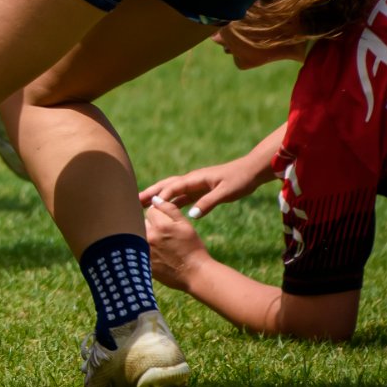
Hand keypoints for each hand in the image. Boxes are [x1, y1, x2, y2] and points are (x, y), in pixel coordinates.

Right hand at [139, 155, 271, 217]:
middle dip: (151, 193)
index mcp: (195, 178)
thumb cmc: (240, 180)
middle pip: (166, 186)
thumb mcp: (226, 192)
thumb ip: (208, 203)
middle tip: (134, 200)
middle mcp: (192, 180)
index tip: (150, 207)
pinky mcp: (201, 189)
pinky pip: (182, 196)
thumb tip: (191, 215)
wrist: (251, 171)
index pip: (173, 187)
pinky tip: (166, 209)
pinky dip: (171, 201)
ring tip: (142, 204)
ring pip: (171, 191)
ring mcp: (195, 184)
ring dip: (158, 197)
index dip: (161, 196)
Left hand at [144, 195, 208, 289]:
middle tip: (164, 235)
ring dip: (145, 236)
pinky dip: (142, 248)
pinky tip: (157, 254)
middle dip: (151, 225)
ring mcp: (144, 250)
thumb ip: (169, 209)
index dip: (159, 215)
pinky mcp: (142, 261)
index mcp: (160, 226)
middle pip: (142, 222)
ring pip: (138, 235)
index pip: (150, 211)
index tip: (166, 224)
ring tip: (161, 245)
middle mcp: (149, 237)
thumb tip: (155, 199)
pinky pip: (137, 248)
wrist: (196, 274)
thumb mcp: (185, 226)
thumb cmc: (193, 248)